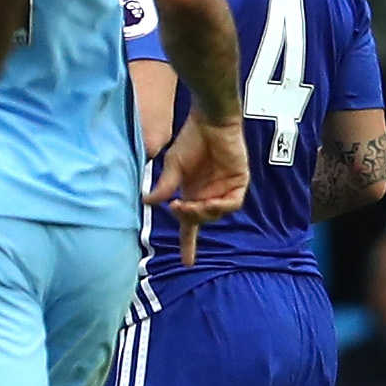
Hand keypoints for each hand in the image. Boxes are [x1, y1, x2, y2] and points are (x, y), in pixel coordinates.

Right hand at [146, 112, 249, 265]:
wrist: (209, 121)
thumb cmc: (190, 140)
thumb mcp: (172, 166)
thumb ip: (164, 186)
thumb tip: (147, 202)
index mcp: (192, 193)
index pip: (190, 224)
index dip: (189, 244)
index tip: (187, 263)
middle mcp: (209, 194)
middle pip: (201, 220)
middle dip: (189, 219)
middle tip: (177, 208)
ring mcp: (225, 188)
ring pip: (217, 213)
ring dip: (203, 213)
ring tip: (189, 204)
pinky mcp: (238, 181)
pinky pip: (232, 203)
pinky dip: (220, 206)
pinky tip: (208, 201)